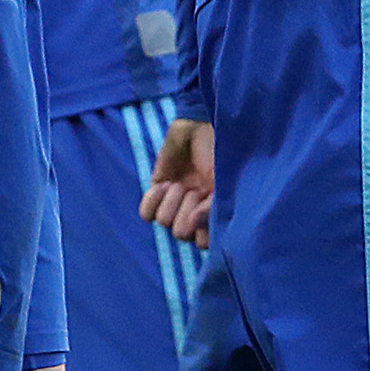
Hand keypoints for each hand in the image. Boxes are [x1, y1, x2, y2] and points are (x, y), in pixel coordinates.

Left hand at [140, 118, 214, 248]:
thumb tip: (193, 225)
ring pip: (164, 222)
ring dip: (173, 198)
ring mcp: (175, 205)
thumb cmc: (220, 155)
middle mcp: (195, 215)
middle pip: (180, 234)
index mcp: (215, 217)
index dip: (203, 226)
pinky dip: (153, 198)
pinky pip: (146, 214)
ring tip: (182, 182)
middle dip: (187, 209)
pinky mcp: (157, 193)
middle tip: (196, 188)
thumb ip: (212, 209)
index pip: (203, 244)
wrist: (201, 126)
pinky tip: (165, 183)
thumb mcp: (223, 182)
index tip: (208, 202)